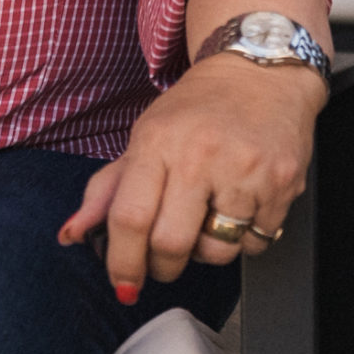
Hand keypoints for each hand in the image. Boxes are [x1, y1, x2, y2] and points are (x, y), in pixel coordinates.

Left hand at [57, 56, 324, 301]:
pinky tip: (242, 206)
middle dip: (163, 267)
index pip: (129, 218)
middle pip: (171, 245)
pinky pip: (255, 242)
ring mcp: (246, 170)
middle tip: (165, 259)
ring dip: (207, 252)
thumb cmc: (199, 108)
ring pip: (217, 251)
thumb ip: (106, 189)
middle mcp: (201, 154)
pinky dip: (245, 238)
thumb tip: (71, 234)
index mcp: (158, 141)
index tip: (124, 282)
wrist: (263, 70)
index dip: (122, 262)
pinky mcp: (283, 182)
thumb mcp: (146, 135)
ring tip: (209, 220)